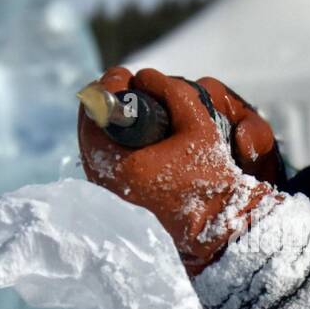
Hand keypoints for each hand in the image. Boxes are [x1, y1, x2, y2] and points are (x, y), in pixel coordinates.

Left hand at [77, 67, 281, 274]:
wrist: (219, 231)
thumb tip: (146, 77)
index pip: (92, 113)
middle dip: (108, 105)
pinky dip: (115, 147)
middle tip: (129, 89)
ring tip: (133, 110)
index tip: (126, 76)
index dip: (107, 87)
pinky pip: (105, 166)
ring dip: (109, 127)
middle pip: (90, 130)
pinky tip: (134, 138)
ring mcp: (109, 198)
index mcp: (119, 166)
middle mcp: (105, 185)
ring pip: (96, 149)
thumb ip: (172, 93)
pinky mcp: (117, 206)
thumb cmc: (212, 182)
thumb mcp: (199, 126)